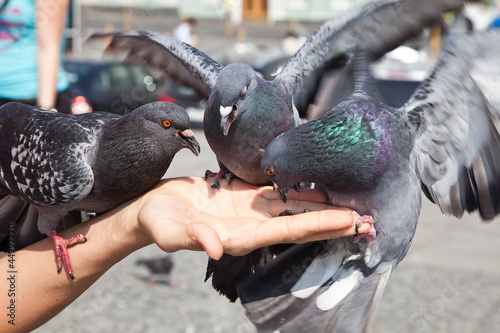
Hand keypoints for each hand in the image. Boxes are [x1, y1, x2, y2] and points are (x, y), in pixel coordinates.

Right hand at [130, 177, 370, 258]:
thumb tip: (216, 248)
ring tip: (352, 203)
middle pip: (300, 223)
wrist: (152, 210)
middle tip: (368, 219)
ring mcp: (250, 211)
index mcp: (240, 236)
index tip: (349, 222)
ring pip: (293, 208)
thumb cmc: (159, 222)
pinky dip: (299, 191)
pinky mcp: (244, 197)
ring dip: (322, 207)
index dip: (318, 226)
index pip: (287, 231)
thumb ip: (195, 237)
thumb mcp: (172, 231)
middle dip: (333, 222)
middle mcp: (252, 226)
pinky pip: (277, 193)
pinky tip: (317, 187)